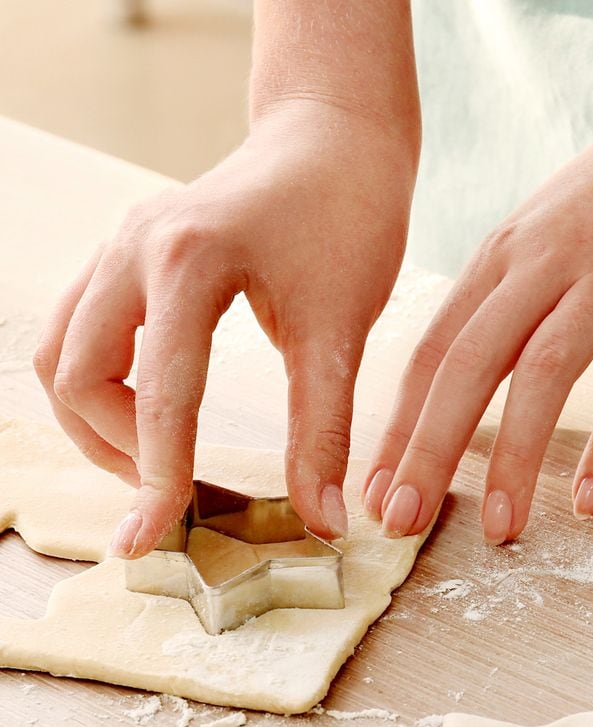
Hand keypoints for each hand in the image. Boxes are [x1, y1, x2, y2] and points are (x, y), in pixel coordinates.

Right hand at [34, 99, 415, 555]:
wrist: (337, 140)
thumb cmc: (350, 221)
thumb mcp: (341, 333)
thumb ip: (324, 433)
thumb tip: (326, 522)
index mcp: (188, 262)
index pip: (156, 397)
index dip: (153, 478)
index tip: (150, 538)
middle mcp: (134, 246)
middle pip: (74, 374)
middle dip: (115, 448)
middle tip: (169, 489)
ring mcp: (121, 243)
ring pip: (59, 351)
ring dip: (94, 419)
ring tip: (154, 459)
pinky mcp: (126, 251)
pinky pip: (76, 327)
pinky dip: (97, 381)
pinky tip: (146, 411)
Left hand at [362, 75, 592, 543]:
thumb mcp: (548, 232)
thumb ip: (510, 298)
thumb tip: (473, 372)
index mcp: (503, 257)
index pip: (430, 352)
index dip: (397, 426)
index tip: (374, 486)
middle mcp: (543, 265)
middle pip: (464, 367)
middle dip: (425, 451)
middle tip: (400, 522)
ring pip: (541, 376)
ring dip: (514, 460)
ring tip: (501, 528)